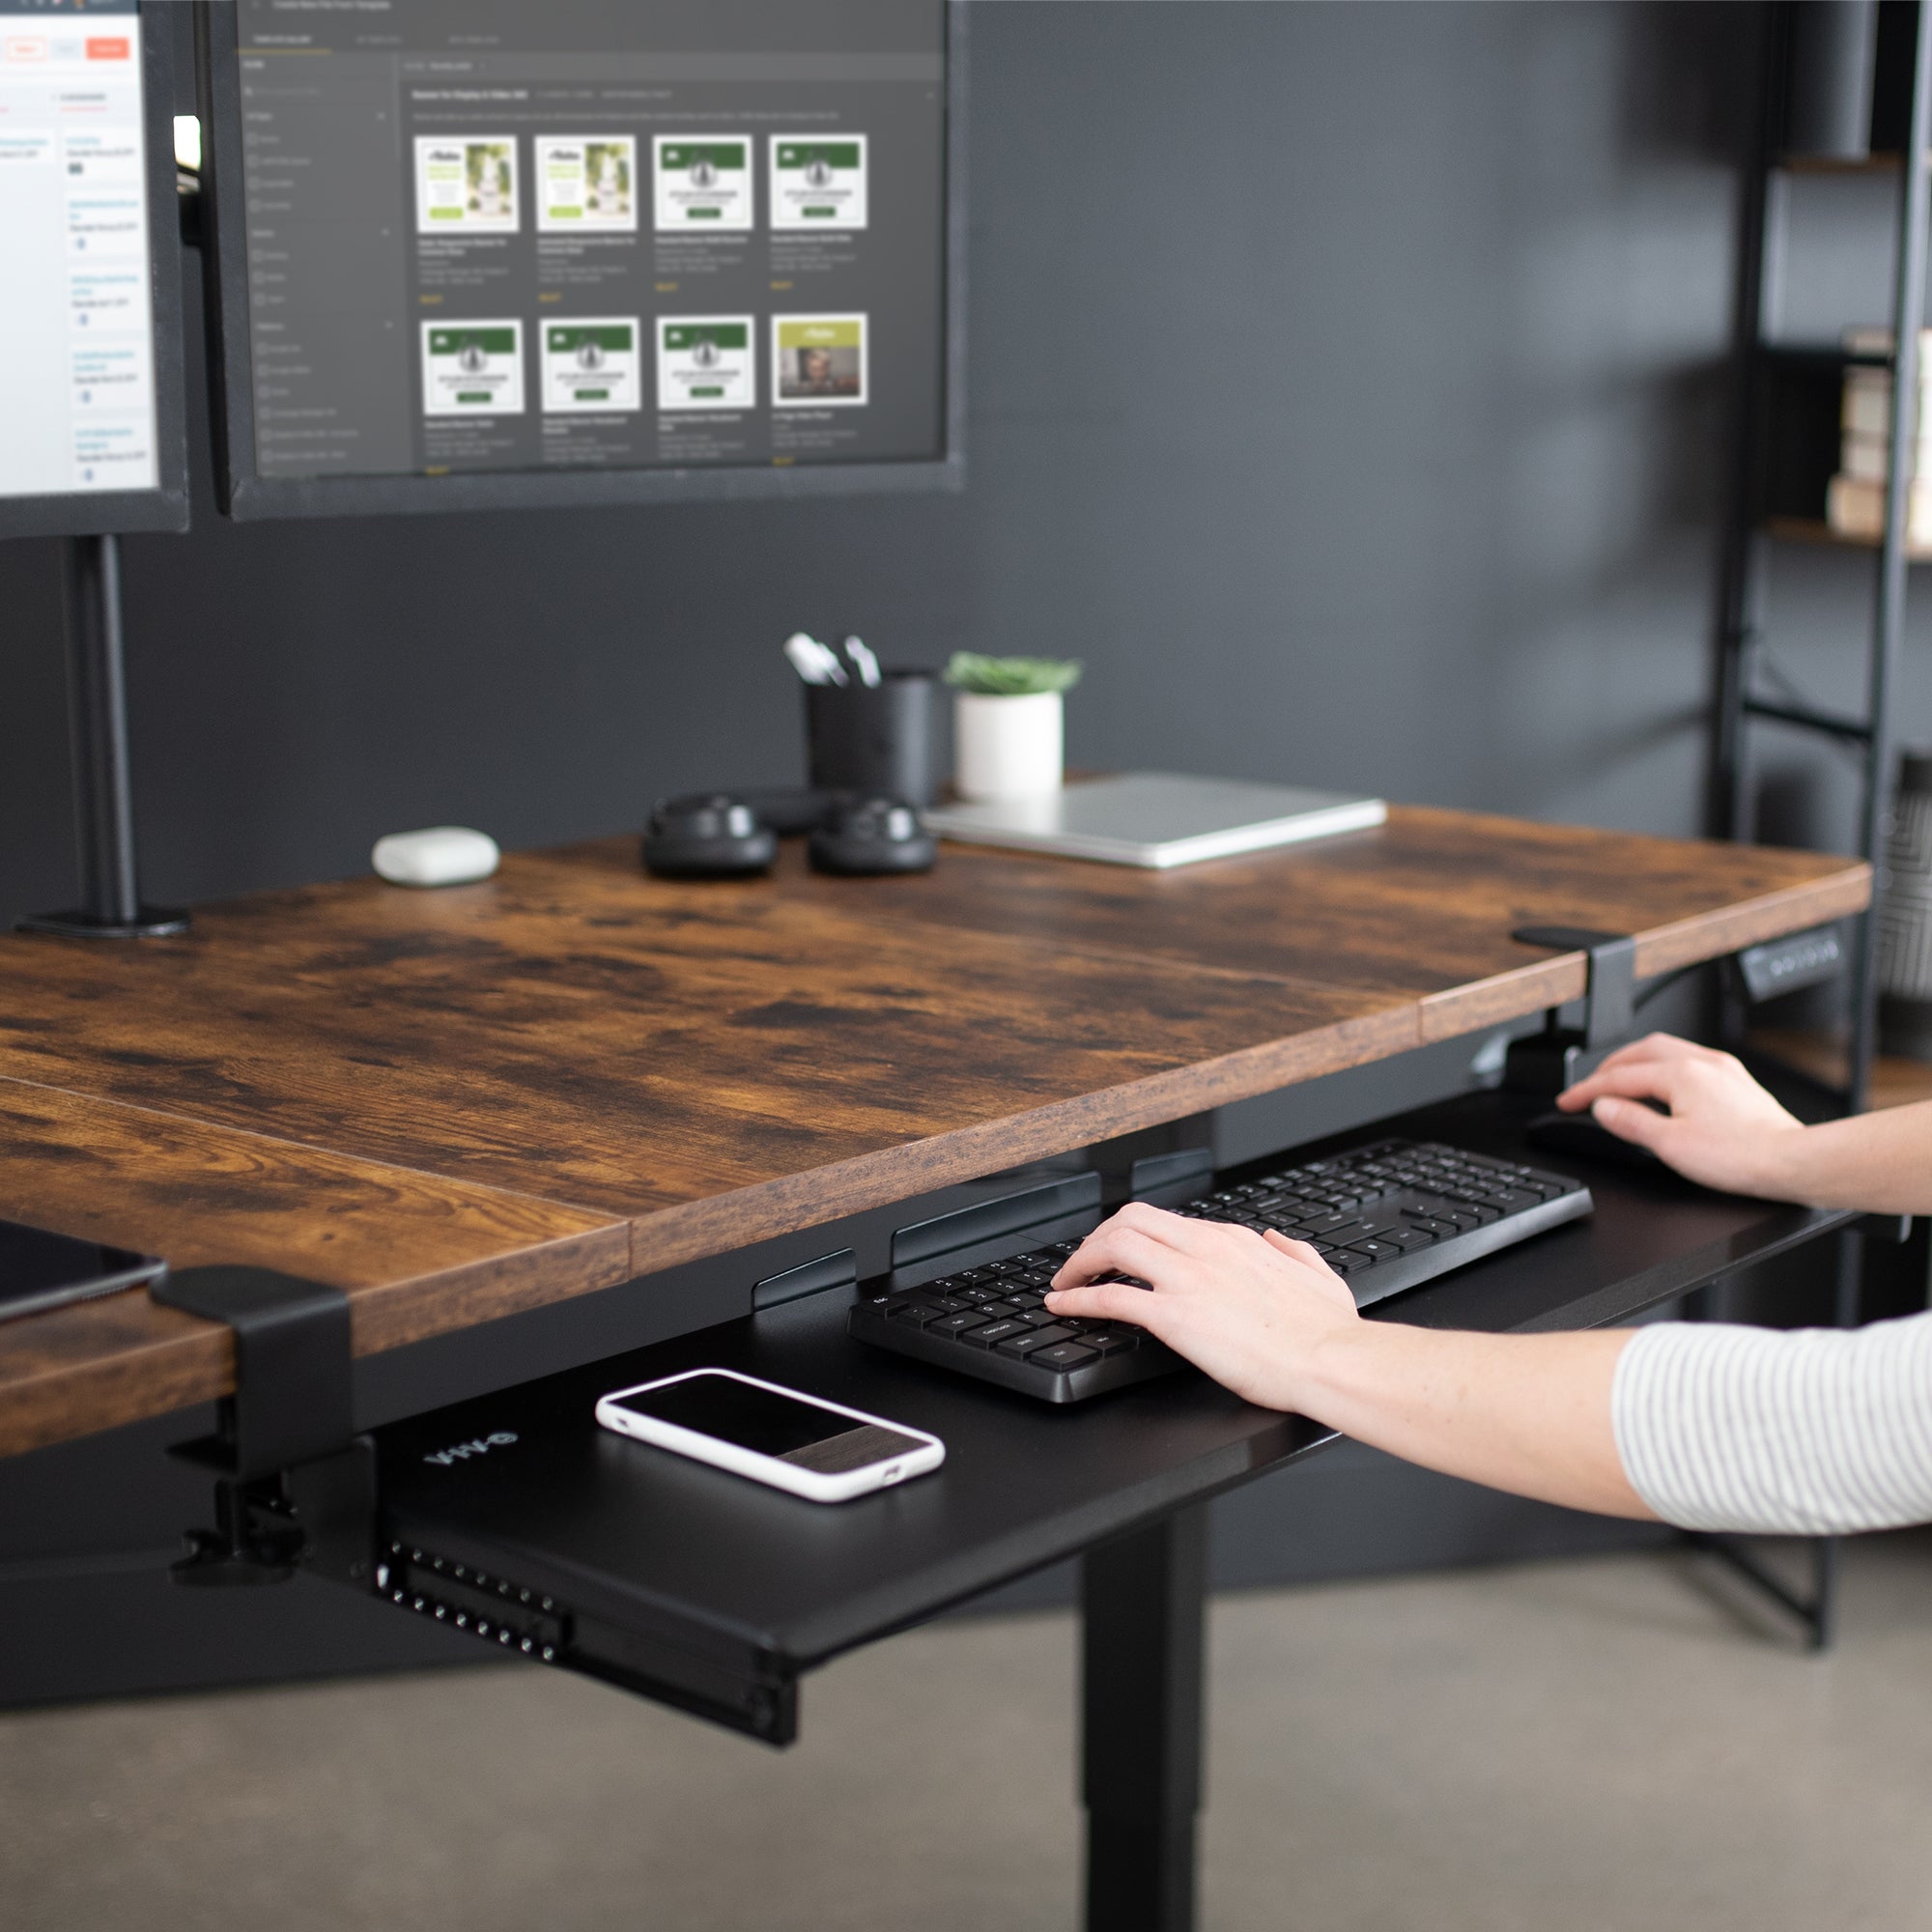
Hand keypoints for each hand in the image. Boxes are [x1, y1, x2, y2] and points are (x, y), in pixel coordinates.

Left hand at [1044, 1202, 1359, 1412]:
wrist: (1332, 1361)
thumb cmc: (1328, 1331)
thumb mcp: (1320, 1274)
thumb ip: (1293, 1251)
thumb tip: (1276, 1240)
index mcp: (1236, 1240)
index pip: (1169, 1221)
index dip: (1135, 1234)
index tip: (1122, 1251)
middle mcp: (1206, 1249)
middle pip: (1130, 1219)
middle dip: (1097, 1237)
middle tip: (1082, 1261)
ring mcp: (1188, 1280)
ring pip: (1113, 1245)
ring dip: (1080, 1261)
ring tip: (1065, 1280)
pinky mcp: (1175, 1317)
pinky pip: (1110, 1297)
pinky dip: (1077, 1297)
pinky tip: (1063, 1305)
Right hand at [1557, 1032, 1806, 1196]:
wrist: (1792, 1162)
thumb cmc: (1740, 1156)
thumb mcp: (1669, 1145)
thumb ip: (1630, 1122)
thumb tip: (1603, 1107)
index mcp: (1681, 1074)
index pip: (1620, 1077)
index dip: (1587, 1090)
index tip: (1568, 1101)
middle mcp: (1703, 1063)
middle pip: (1641, 1051)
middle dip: (1609, 1066)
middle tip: (1589, 1086)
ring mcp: (1723, 1070)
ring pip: (1668, 1050)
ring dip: (1636, 1061)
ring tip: (1621, 1079)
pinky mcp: (1738, 1082)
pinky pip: (1690, 1060)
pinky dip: (1664, 1067)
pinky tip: (1666, 1084)